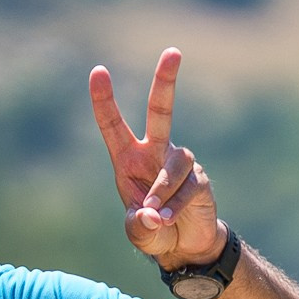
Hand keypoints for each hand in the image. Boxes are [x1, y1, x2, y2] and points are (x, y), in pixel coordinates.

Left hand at [89, 49, 223, 269]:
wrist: (184, 247)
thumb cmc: (153, 231)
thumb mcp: (138, 232)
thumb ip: (140, 225)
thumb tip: (154, 215)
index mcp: (128, 159)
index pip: (113, 125)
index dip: (104, 99)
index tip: (98, 71)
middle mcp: (154, 153)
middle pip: (161, 111)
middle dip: (166, 81)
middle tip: (174, 51)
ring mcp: (178, 163)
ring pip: (173, 165)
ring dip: (163, 191)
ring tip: (159, 217)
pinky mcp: (199, 178)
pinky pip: (188, 186)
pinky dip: (176, 205)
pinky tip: (170, 220)